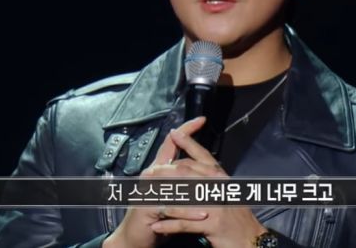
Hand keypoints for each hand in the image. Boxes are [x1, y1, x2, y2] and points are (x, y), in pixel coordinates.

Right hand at [103, 117, 209, 247]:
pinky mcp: (147, 207)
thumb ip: (183, 180)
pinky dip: (188, 213)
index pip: (171, 144)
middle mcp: (151, 174)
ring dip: (199, 194)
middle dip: (201, 170)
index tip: (200, 120)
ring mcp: (147, 190)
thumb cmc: (155, 216)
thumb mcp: (171, 195)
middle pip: (178, 164)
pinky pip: (172, 207)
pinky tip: (203, 216)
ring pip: (177, 186)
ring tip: (216, 201)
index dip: (185, 131)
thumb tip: (204, 169)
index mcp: (158, 169)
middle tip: (221, 176)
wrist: (135, 237)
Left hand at [144, 127, 267, 247]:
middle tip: (149, 173)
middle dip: (164, 172)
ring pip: (182, 196)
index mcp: (222, 178)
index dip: (187, 143)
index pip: (203, 155)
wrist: (251, 240)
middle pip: (187, 172)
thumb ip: (212, 178)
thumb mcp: (227, 192)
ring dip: (163, 200)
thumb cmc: (238, 218)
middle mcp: (219, 187)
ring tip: (147, 200)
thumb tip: (192, 166)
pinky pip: (184, 223)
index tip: (173, 133)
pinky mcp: (213, 224)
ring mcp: (216, 205)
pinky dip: (168, 225)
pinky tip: (157, 226)